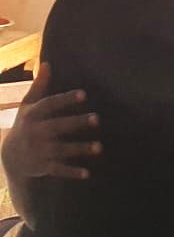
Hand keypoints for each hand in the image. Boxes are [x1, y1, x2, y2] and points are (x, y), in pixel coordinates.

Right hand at [1, 64, 100, 182]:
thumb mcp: (28, 105)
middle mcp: (35, 132)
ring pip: (61, 149)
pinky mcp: (43, 166)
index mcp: (33, 115)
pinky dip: (72, 173)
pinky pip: (59, 170)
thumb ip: (39, 86)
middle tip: (98, 119)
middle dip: (76, 123)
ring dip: (80, 149)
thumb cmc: (25, 124)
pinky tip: (87, 173)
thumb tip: (46, 63)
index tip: (84, 94)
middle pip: (57, 126)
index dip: (65, 99)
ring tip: (100, 147)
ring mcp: (39, 150)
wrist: (10, 156)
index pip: (50, 105)